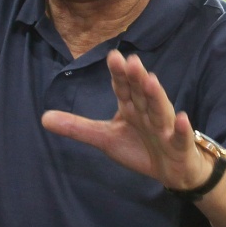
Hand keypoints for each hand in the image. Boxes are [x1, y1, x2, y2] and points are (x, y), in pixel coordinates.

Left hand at [41, 50, 213, 189]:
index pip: (123, 88)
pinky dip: (182, 129)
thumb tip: (43, 118)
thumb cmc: (140, 147)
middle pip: (141, 93)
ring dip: (156, 96)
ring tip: (150, 81)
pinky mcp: (179, 145)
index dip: (119, 74)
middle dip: (136, 78)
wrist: (172, 170)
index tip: (113, 56)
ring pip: (160, 110)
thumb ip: (77, 127)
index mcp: (131, 107)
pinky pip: (181, 136)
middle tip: (131, 61)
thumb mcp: (105, 138)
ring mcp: (165, 127)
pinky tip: (183, 118)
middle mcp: (148, 112)